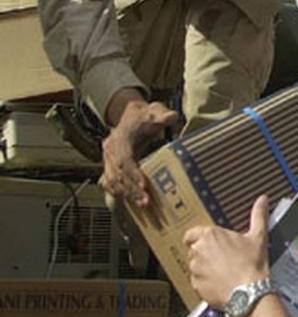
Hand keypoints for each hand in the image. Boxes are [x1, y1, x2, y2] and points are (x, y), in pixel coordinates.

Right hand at [100, 92, 177, 206]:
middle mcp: (110, 150)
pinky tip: (132, 202)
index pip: (123, 159)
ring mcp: (108, 159)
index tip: (144, 185)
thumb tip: (171, 116)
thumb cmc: (144, 117)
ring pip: (112, 181)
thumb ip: (162, 114)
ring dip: (127, 194)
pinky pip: (110, 183)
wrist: (131, 116)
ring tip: (143, 205)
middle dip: (131, 189)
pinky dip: (120, 194)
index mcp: (119, 138)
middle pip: (117, 174)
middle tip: (146, 201)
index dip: (133, 173)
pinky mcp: (110, 167)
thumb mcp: (154, 111)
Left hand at [184, 195, 270, 309]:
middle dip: (205, 254)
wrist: (249, 292)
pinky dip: (206, 282)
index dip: (200, 238)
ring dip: (205, 268)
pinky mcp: (195, 285)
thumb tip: (263, 200)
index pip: (191, 233)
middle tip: (222, 258)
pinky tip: (221, 283)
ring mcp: (195, 269)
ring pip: (195, 266)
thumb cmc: (252, 265)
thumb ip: (258, 215)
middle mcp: (199, 250)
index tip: (211, 243)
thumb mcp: (258, 237)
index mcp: (211, 235)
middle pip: (194, 250)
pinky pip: (197, 282)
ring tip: (223, 272)